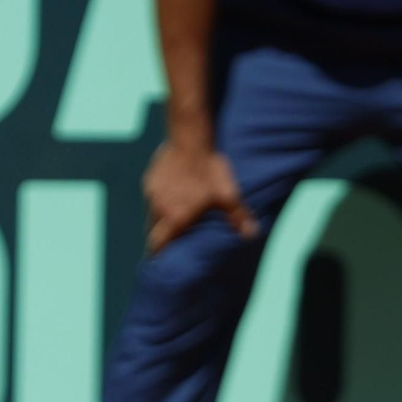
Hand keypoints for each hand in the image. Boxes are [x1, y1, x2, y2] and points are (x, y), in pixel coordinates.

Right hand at [143, 142, 257, 254]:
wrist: (190, 139)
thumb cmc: (209, 169)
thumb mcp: (227, 194)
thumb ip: (238, 217)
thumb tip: (252, 234)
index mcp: (175, 217)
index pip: (158, 243)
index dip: (157, 255)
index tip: (158, 262)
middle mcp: (158, 208)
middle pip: (152, 231)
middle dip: (159, 239)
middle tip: (167, 244)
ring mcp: (152, 193)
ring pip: (151, 213)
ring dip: (160, 219)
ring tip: (172, 218)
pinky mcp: (149, 179)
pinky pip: (151, 196)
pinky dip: (159, 201)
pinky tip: (172, 194)